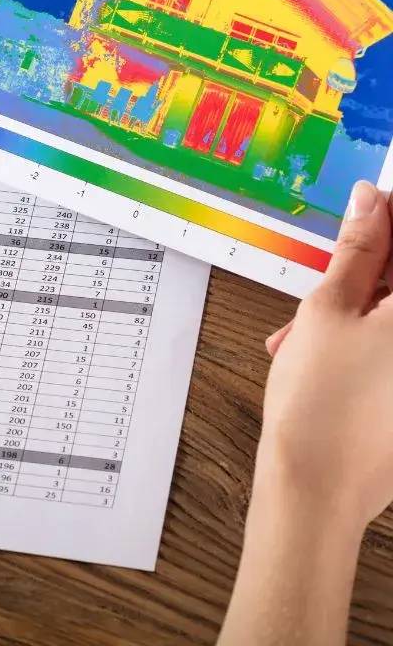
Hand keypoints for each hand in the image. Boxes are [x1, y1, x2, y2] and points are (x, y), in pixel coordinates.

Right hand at [260, 179, 392, 532]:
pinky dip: (368, 344)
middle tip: (320, 289)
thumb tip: (372, 199)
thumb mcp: (327, 309)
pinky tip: (323, 357)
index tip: (362, 215)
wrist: (318, 489)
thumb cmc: (320, 399)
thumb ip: (357, 249)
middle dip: (366, 278)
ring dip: (359, 313)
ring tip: (304, 336)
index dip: (387, 223)